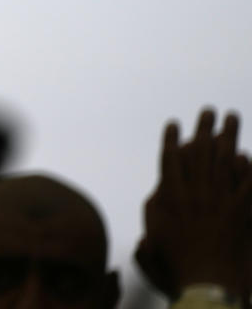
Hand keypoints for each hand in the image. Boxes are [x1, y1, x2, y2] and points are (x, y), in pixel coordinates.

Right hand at [135, 109, 251, 298]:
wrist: (206, 284)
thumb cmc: (175, 264)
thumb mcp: (152, 236)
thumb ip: (152, 212)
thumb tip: (157, 195)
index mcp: (172, 197)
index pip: (171, 159)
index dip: (172, 139)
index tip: (174, 124)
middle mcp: (197, 193)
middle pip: (201, 152)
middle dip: (205, 128)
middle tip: (208, 111)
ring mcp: (221, 201)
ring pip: (226, 160)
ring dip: (229, 136)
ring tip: (231, 118)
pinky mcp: (241, 213)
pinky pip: (247, 184)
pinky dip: (248, 168)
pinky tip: (248, 156)